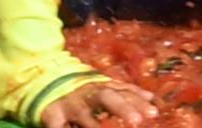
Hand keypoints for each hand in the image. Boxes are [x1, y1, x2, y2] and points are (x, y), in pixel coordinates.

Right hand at [35, 82, 157, 127]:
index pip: (125, 94)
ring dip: (94, 125)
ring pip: (84, 114)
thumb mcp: (106, 87)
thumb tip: (151, 98)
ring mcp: (71, 104)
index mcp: (104, 87)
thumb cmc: (85, 90)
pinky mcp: (52, 114)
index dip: (138, 102)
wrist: (48, 79)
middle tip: (137, 121)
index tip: (153, 113)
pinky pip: (57, 126)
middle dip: (123, 108)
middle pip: (108, 98)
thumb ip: (127, 92)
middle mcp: (89, 94)